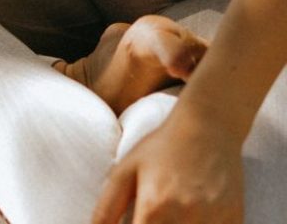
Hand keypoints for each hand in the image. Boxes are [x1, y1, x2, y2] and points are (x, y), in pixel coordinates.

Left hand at [92, 108, 244, 223]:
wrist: (208, 128)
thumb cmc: (161, 148)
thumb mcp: (124, 172)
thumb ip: (106, 208)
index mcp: (154, 207)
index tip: (135, 223)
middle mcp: (186, 216)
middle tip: (150, 217)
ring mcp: (214, 219)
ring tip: (169, 213)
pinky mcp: (234, 219)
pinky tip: (190, 216)